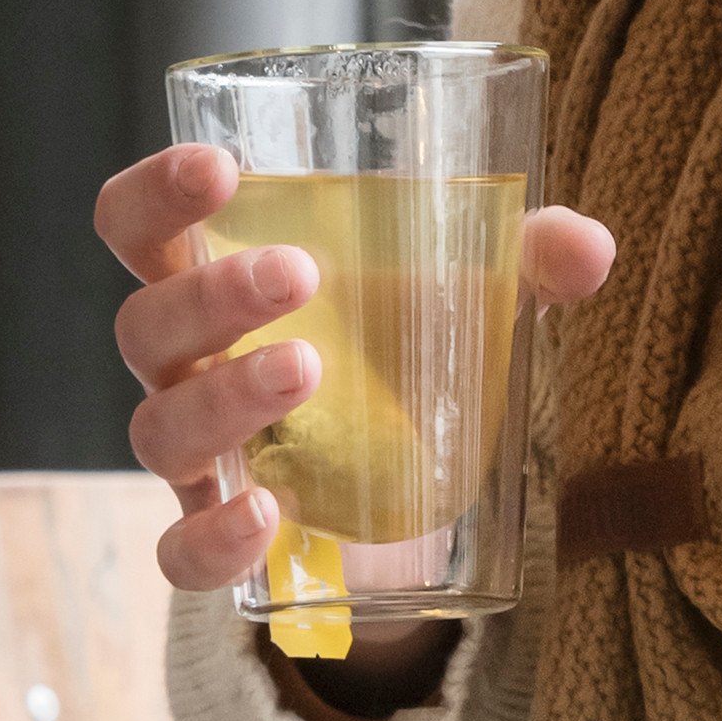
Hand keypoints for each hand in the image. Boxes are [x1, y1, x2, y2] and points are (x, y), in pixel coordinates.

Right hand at [94, 140, 616, 612]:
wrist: (406, 495)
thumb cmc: (399, 354)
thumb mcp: (462, 298)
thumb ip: (522, 262)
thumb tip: (586, 248)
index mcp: (212, 280)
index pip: (135, 227)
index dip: (155, 193)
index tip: (220, 168)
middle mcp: (184, 364)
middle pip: (145, 322)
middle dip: (213, 292)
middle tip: (301, 273)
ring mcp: (195, 456)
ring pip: (158, 427)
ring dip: (223, 396)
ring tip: (308, 369)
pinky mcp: (221, 537)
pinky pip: (180, 553)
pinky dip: (211, 540)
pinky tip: (267, 517)